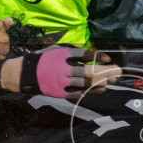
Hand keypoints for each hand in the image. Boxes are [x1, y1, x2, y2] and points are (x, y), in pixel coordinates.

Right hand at [6, 45, 120, 97]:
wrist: (25, 73)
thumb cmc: (45, 59)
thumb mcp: (57, 49)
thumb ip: (74, 52)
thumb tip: (94, 56)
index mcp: (62, 54)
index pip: (84, 55)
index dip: (98, 57)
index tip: (109, 60)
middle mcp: (63, 68)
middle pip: (88, 71)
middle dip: (104, 72)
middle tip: (117, 73)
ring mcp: (61, 81)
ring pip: (85, 83)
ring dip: (100, 83)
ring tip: (111, 82)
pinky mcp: (60, 92)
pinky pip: (78, 93)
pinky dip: (90, 92)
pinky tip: (100, 90)